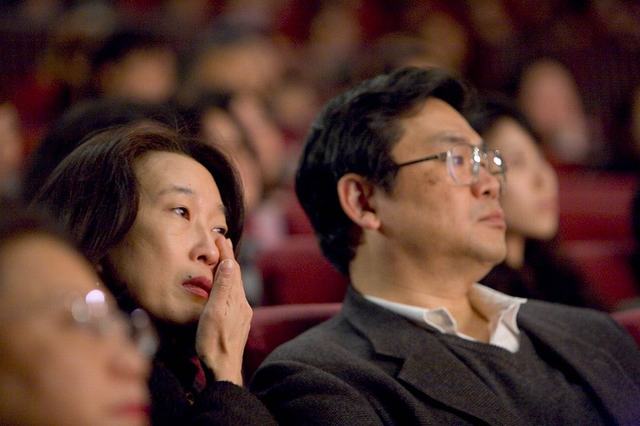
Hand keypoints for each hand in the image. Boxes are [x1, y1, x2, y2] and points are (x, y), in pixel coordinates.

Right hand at [195, 238, 251, 385]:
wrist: (223, 369)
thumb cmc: (214, 343)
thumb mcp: (214, 313)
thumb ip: (222, 288)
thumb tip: (229, 263)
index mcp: (236, 299)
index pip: (231, 269)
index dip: (225, 252)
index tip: (220, 236)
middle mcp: (242, 304)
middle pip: (235, 275)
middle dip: (228, 257)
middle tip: (222, 242)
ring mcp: (241, 314)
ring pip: (235, 285)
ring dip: (229, 270)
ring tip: (224, 259)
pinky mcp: (237, 322)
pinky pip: (233, 296)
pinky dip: (228, 284)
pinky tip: (225, 287)